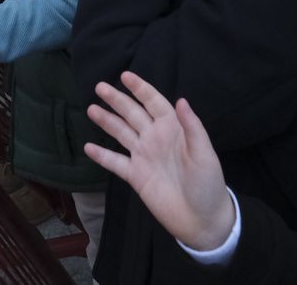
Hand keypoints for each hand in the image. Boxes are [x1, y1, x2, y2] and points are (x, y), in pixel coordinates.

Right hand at [83, 72, 234, 253]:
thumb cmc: (208, 184)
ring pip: (121, 133)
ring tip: (91, 109)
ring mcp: (143, 156)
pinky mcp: (135, 176)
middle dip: (116, 100)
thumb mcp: (204, 154)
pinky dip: (102, 155)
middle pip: (132, 114)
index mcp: (172, 129)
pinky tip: (88, 147)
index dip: (140, 88)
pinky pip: (115, 162)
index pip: (154, 102)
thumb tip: (181, 100)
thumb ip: (192, 128)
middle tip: (99, 86)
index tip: (125, 76)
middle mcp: (155, 138)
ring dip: (107, 121)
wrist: (201, 219)